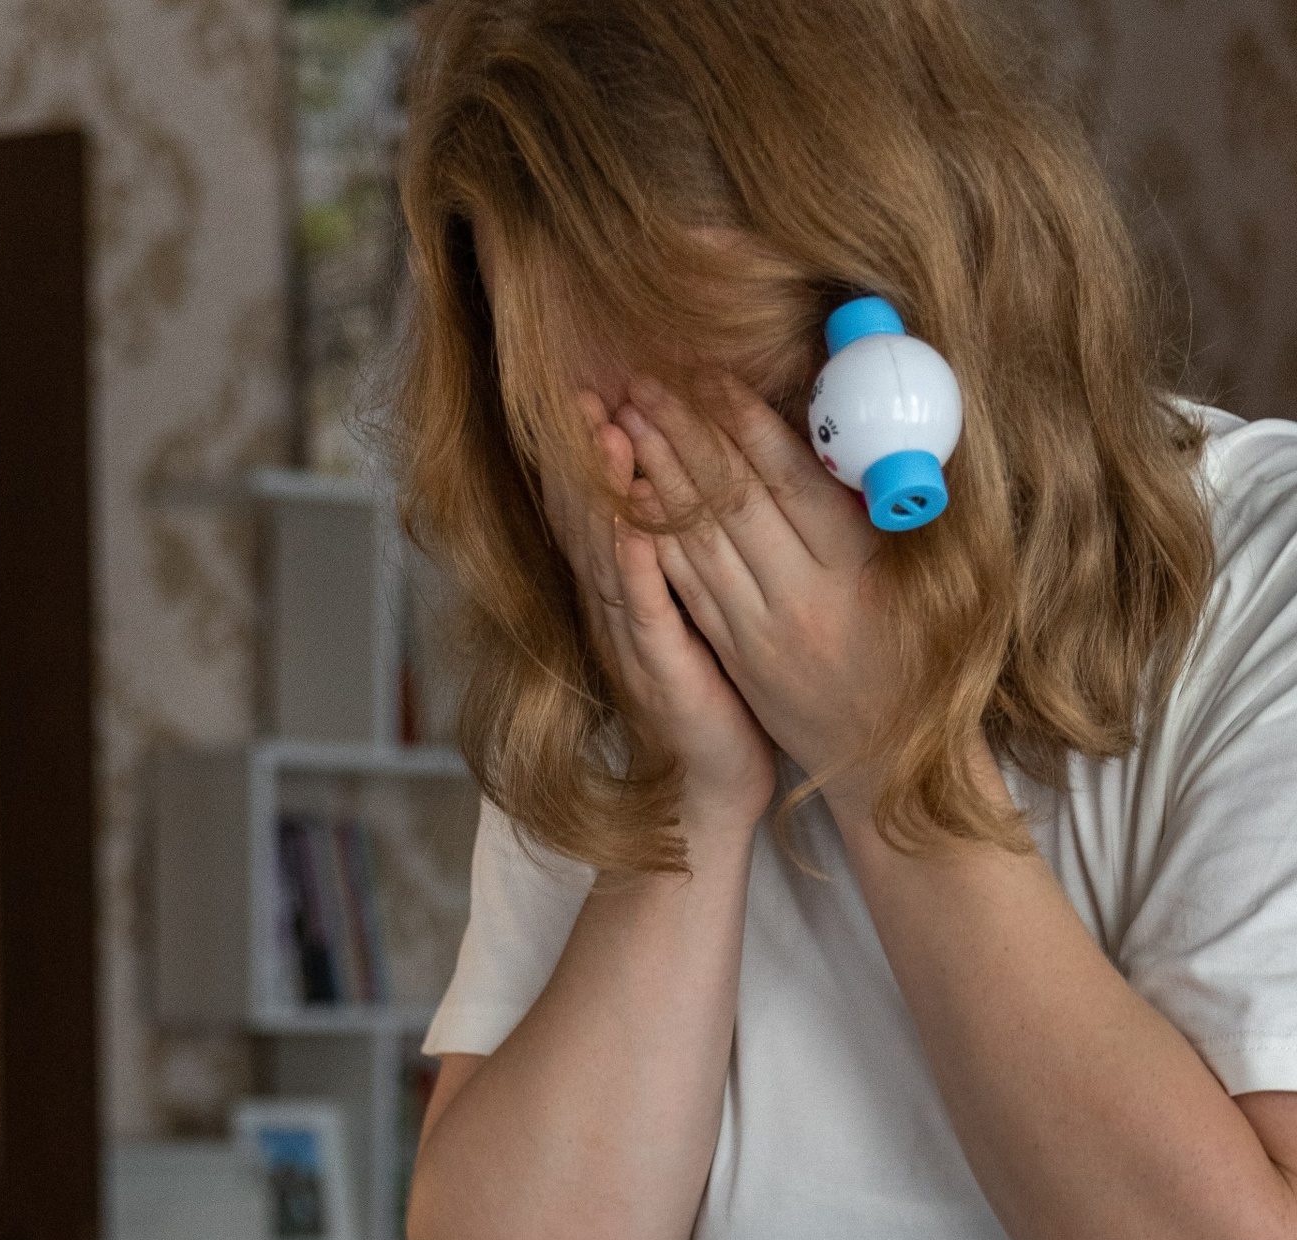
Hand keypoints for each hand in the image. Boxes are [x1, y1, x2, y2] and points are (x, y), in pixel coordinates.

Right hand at [546, 393, 776, 846]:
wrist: (709, 788)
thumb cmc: (712, 698)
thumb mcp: (696, 614)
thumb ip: (682, 560)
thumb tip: (681, 495)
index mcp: (626, 595)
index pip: (601, 510)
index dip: (592, 454)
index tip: (593, 393)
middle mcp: (617, 612)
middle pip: (591, 520)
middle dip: (586, 456)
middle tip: (584, 393)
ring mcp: (632, 643)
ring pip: (609, 554)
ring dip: (605, 493)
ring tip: (605, 432)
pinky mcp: (659, 672)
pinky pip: (642, 610)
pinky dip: (634, 566)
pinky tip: (632, 526)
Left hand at [616, 374, 889, 786]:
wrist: (889, 759)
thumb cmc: (916, 659)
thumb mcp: (917, 580)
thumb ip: (874, 514)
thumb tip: (842, 440)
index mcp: (851, 568)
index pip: (787, 478)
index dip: (743, 422)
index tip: (708, 375)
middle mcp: (800, 598)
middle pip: (731, 500)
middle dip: (683, 434)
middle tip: (643, 382)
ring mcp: (761, 632)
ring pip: (700, 540)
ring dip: (658, 476)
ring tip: (628, 422)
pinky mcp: (737, 657)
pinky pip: (689, 588)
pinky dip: (658, 539)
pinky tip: (632, 499)